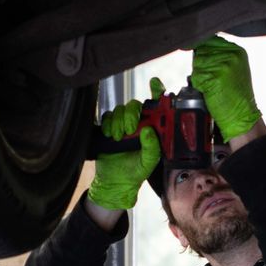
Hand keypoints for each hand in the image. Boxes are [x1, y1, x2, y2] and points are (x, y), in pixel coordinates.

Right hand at [88, 86, 162, 211]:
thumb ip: (152, 149)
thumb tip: (148, 131)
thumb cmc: (135, 172)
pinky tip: (109, 135)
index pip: (157, 106)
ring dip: (118, 122)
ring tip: (118, 137)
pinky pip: (107, 116)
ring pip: (120, 109)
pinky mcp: (110, 127)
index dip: (157, 92)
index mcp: (153, 129)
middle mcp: (139, 123)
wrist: (114, 182)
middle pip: (135, 105)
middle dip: (132, 114)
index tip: (154, 83)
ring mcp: (124, 124)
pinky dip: (108, 124)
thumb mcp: (148, 164)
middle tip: (130, 128)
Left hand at [189, 36, 261, 139]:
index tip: (202, 59)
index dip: (202, 50)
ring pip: (197, 64)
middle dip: (201, 65)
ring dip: (200, 77)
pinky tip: (210, 92)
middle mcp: (232, 55)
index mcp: (237, 51)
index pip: (210, 40)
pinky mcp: (215, 77)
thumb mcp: (234, 70)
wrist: (242, 117)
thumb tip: (198, 48)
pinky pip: (196, 77)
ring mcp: (224, 65)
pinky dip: (199, 86)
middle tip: (213, 80)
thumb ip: (220, 56)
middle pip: (201, 51)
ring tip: (213, 86)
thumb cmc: (236, 96)